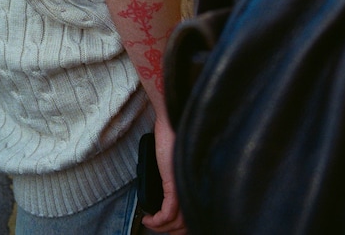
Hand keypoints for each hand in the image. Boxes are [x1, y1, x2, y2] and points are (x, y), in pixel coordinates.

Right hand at [141, 117, 186, 233]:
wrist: (170, 121)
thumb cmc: (173, 135)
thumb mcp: (175, 160)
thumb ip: (175, 175)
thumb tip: (168, 188)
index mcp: (195, 181)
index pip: (194, 212)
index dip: (181, 225)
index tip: (167, 225)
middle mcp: (193, 186)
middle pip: (187, 222)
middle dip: (171, 230)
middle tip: (157, 226)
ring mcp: (184, 186)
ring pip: (177, 222)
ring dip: (162, 227)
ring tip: (151, 223)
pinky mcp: (174, 185)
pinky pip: (167, 214)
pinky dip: (157, 221)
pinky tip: (149, 219)